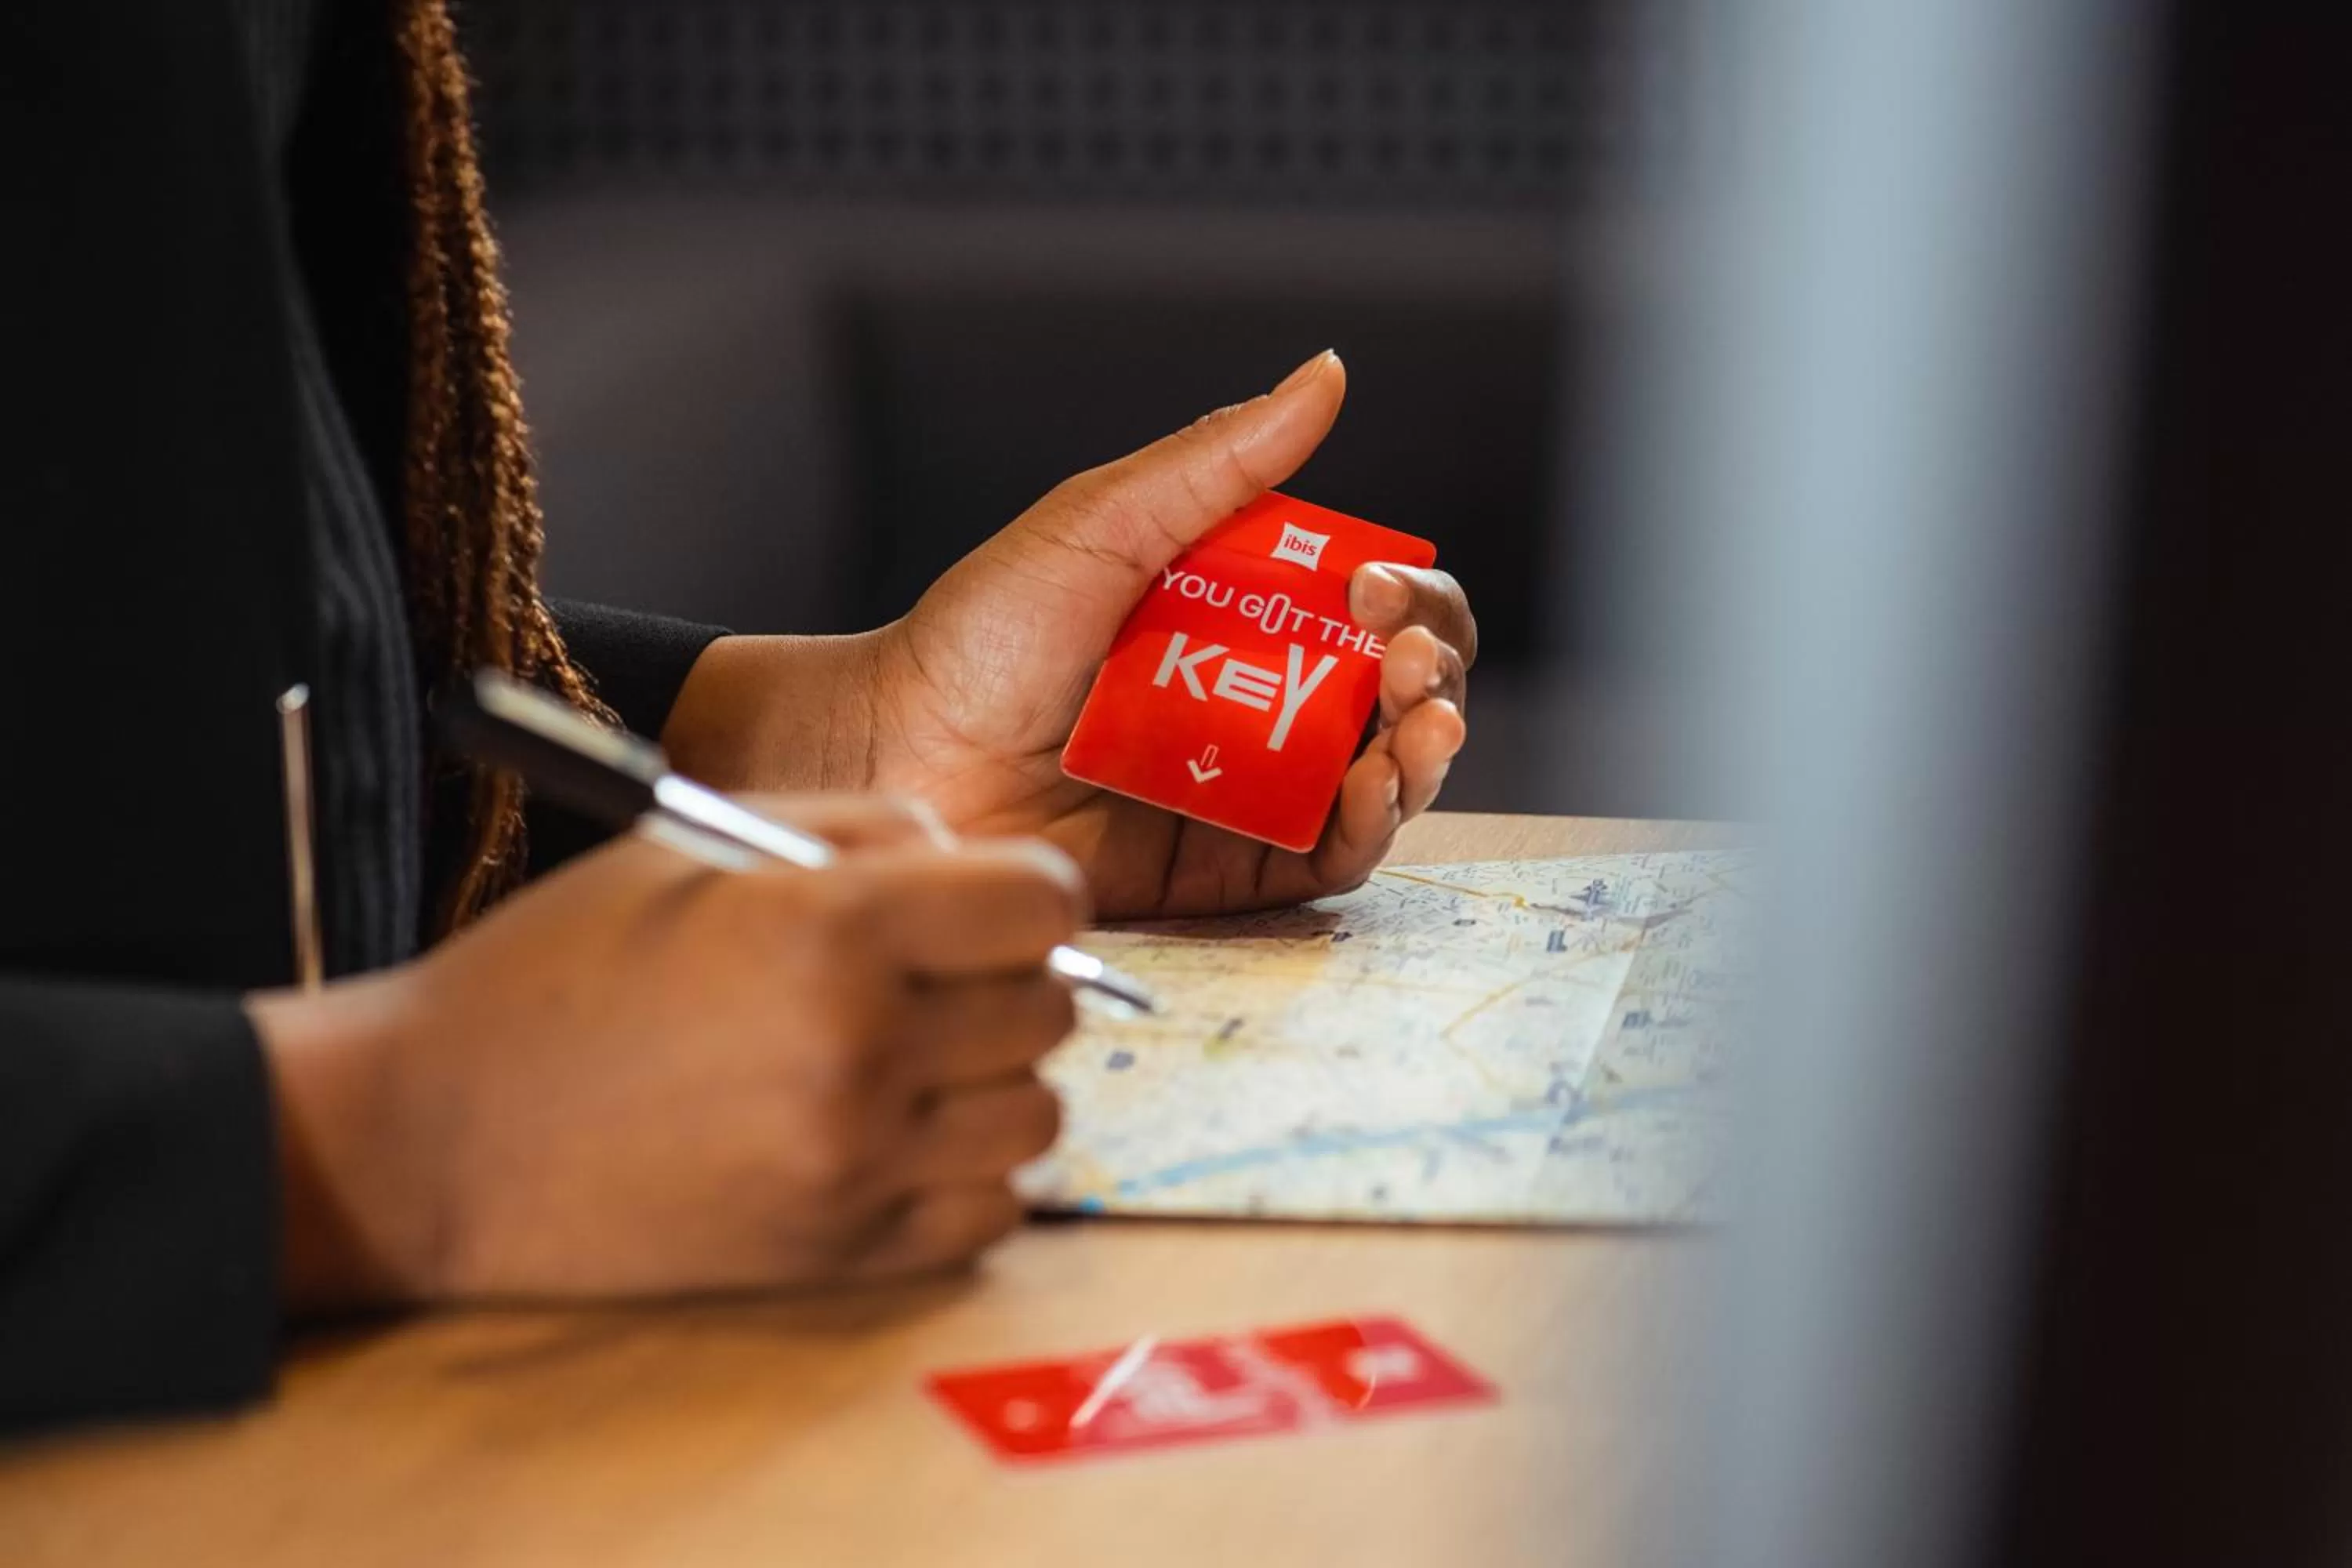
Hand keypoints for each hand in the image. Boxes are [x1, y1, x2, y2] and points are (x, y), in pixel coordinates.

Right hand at [250, 797, 1081, 1309]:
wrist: (435, 1138)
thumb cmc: (558, 971)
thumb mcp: (698, 847)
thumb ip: (860, 832)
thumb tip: (973, 864)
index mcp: (832, 931)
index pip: (1047, 903)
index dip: (1024, 893)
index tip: (984, 904)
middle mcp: (863, 1052)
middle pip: (1050, 1007)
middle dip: (1004, 980)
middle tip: (929, 979)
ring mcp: (858, 1167)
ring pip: (1036, 1114)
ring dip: (993, 1082)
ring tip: (908, 1063)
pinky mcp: (842, 1257)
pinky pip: (992, 1212)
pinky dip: (966, 1175)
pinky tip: (893, 1141)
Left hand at [671, 351, 1477, 917]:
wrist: (898, 751)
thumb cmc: (981, 636)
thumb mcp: (1103, 522)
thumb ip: (1219, 462)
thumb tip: (1325, 376)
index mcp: (1243, 614)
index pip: (1372, 604)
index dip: (1402, 594)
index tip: (1369, 589)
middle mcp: (1260, 703)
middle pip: (1397, 689)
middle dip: (1430, 667)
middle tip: (1404, 660)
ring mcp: (1248, 789)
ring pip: (1385, 777)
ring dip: (1427, 747)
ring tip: (1421, 721)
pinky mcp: (1225, 871)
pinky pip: (1327, 859)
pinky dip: (1373, 825)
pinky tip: (1378, 788)